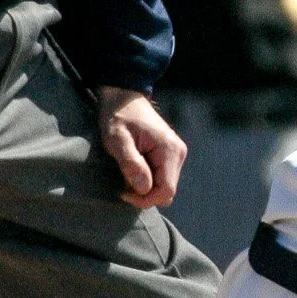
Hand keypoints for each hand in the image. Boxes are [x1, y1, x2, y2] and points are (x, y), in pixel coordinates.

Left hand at [97, 86, 185, 209]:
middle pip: (167, 191)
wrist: (123, 97)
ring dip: (145, 187)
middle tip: (123, 184)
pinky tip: (134, 169)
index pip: (166, 190)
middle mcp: (178, 153)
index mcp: (169, 150)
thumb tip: (144, 189)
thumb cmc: (119, 116)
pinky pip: (162, 178)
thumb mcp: (118, 139)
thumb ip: (132, 164)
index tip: (123, 193)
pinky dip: (147, 180)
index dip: (145, 199)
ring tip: (127, 173)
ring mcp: (176, 154)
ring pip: (165, 186)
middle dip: (145, 194)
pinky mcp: (170, 155)